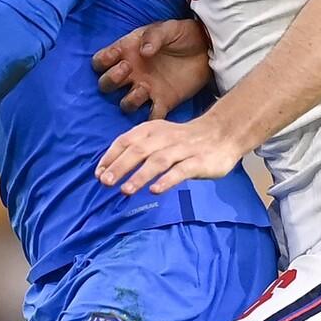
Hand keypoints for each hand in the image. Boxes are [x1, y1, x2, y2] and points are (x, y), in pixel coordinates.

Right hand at [92, 19, 212, 118]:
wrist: (208, 48)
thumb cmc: (183, 34)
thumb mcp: (168, 28)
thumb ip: (154, 36)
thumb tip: (143, 51)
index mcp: (128, 53)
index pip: (101, 60)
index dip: (102, 61)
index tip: (116, 57)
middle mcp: (133, 73)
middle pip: (106, 84)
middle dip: (111, 80)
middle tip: (127, 69)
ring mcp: (146, 89)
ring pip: (126, 103)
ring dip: (129, 100)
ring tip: (143, 88)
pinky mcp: (164, 101)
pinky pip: (152, 116)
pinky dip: (153, 118)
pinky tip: (157, 110)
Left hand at [96, 115, 242, 194]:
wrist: (222, 134)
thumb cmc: (183, 141)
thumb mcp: (159, 137)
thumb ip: (139, 149)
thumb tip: (110, 168)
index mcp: (152, 129)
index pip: (126, 140)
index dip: (111, 156)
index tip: (98, 173)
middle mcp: (165, 137)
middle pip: (138, 150)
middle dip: (120, 166)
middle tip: (105, 182)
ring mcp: (182, 149)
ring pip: (158, 161)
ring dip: (140, 175)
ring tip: (125, 190)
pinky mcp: (198, 162)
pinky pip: (181, 171)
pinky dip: (167, 180)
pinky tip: (155, 190)